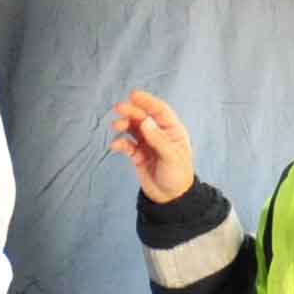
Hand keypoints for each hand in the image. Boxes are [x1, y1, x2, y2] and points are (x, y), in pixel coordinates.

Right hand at [109, 89, 198, 203]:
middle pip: (143, 117)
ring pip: (133, 129)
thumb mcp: (171, 157)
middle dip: (132, 112)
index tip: (134, 95)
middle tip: (119, 108)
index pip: (159, 111)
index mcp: (172, 131)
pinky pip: (127, 145)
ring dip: (124, 125)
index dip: (147, 101)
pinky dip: (120, 143)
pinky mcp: (138, 155)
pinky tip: (115, 145)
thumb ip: (158, 139)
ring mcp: (147, 144)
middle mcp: (159, 134)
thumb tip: (145, 121)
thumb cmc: (177, 176)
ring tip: (116, 126)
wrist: (170, 198)